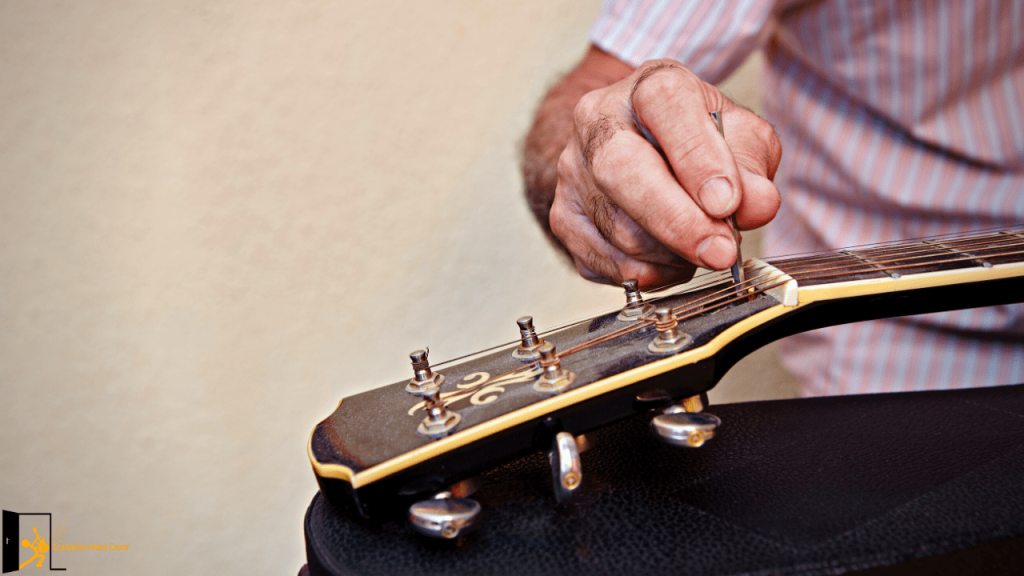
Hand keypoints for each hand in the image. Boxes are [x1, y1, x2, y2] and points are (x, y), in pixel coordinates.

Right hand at [549, 57, 781, 287]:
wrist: (640, 147)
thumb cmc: (694, 140)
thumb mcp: (739, 135)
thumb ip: (753, 164)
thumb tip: (756, 205)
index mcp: (648, 87)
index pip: (665, 107)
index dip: (697, 158)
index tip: (727, 203)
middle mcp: (598, 123)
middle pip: (620, 169)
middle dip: (676, 220)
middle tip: (720, 252)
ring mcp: (574, 173)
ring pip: (619, 229)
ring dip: (673, 253)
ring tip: (702, 243)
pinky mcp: (564, 218)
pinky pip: (606, 262)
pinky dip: (651, 273)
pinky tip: (671, 256)